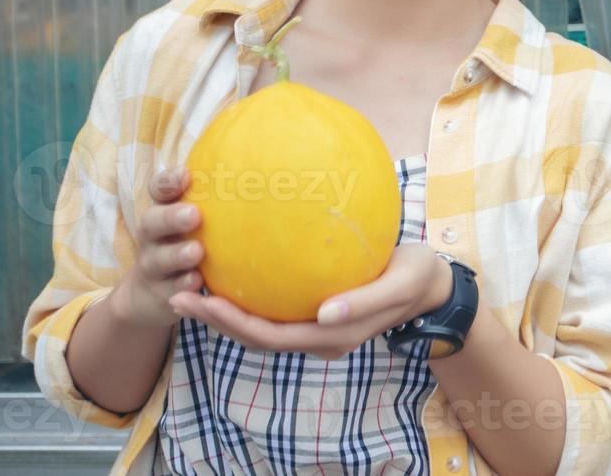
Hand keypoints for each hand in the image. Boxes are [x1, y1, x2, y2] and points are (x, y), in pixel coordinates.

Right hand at [113, 167, 203, 328]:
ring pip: (159, 258)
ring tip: (197, 251)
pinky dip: (182, 285)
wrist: (152, 292)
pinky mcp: (159, 292)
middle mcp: (153, 236)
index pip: (159, 191)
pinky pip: (169, 289)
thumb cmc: (187, 241)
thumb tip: (261, 162)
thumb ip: (218, 197)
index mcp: (164, 211)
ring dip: (177, 254)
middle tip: (193, 215)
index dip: (167, 182)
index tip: (185, 175)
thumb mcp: (196, 219)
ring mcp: (153, 264)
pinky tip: (198, 282)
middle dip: (170, 217)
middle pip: (151, 222)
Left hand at [167, 244, 454, 360]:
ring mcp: (317, 328)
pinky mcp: (318, 313)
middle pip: (255, 336)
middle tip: (176, 294)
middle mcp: (319, 337)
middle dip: (214, 319)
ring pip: (261, 327)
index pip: (270, 336)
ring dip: (224, 312)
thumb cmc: (418, 277)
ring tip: (189, 288)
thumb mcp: (399, 283)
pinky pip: (275, 312)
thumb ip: (364, 302)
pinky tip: (231, 274)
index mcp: (333, 335)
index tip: (199, 300)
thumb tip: (324, 312)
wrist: (434, 284)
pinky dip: (247, 299)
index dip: (231, 323)